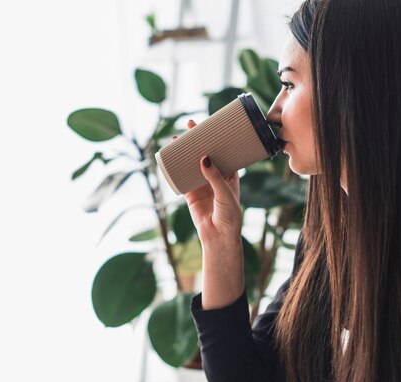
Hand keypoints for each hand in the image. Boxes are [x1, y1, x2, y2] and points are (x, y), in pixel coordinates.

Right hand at [173, 120, 242, 244]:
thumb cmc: (230, 216)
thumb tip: (204, 158)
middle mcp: (215, 177)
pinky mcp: (191, 194)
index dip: (216, 138)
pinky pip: (181, 178)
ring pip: (192, 164)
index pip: (223, 151)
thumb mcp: (225, 193)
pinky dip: (175, 169)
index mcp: (230, 174)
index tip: (209, 125)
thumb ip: (215, 176)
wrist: (219, 237)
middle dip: (198, 140)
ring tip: (176, 140)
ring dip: (185, 152)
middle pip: (205, 154)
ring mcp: (202, 185)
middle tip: (189, 126)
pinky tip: (170, 159)